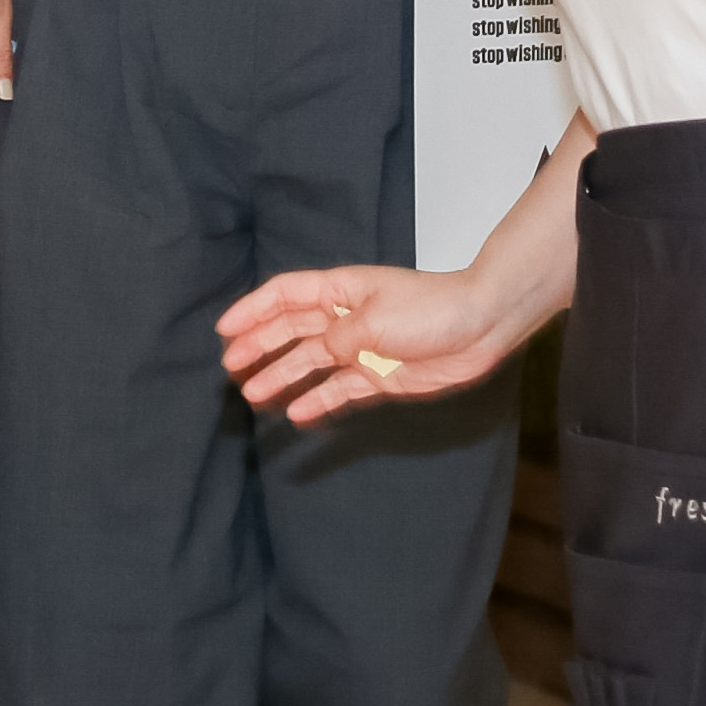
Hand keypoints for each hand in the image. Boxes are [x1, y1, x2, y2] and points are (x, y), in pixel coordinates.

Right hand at [217, 264, 522, 428]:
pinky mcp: (378, 375)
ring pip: (310, 362)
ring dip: (282, 376)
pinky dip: (318, 400)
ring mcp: (360, 348)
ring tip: (253, 395)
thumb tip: (316, 353)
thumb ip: (338, 339)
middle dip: (259, 346)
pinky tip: (297, 413)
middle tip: (231, 367)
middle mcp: (345, 318)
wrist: (480, 327)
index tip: (224, 330)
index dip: (253, 311)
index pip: (285, 296)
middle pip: (291, 330)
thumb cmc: (431, 308)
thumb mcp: (374, 320)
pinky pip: (339, 389)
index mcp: (340, 291)